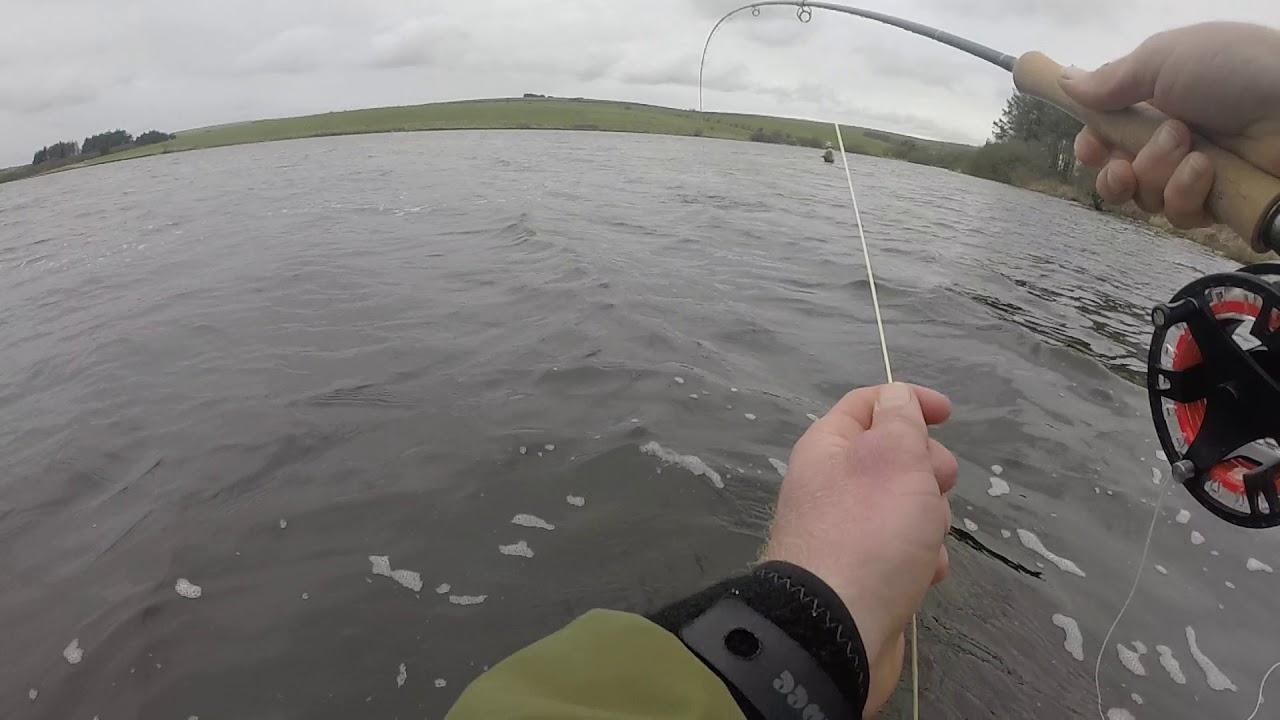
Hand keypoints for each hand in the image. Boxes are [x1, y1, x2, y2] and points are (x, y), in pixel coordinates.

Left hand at [762, 383, 957, 716]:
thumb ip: (900, 418)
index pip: (868, 403)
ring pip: (906, 506)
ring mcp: (845, 531)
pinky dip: (921, 559)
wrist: (837, 628)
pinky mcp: (861, 573)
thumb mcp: (893, 455)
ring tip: (926, 539)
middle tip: (936, 484)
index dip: (909, 400)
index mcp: (829, 447)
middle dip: (927, 469)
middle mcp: (831, 484)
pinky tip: (925, 574)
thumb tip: (896, 397)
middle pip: (894, 456)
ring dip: (929, 519)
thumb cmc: (870, 531)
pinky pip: (903, 551)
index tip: (949, 414)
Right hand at [1060, 21, 1279, 227]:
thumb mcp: (1166, 58)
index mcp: (1160, 101)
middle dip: (1116, 173)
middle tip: (1126, 165)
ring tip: (1192, 151)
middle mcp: (1175, 138)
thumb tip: (1067, 80)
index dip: (1093, 147)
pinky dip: (1186, 194)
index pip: (1110, 134)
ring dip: (1158, 174)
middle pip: (1120, 174)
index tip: (1090, 148)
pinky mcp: (1219, 202)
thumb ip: (1113, 78)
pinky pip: (1180, 214)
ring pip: (1146, 197)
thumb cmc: (1238, 70)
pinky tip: (1207, 173)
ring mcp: (1197, 173)